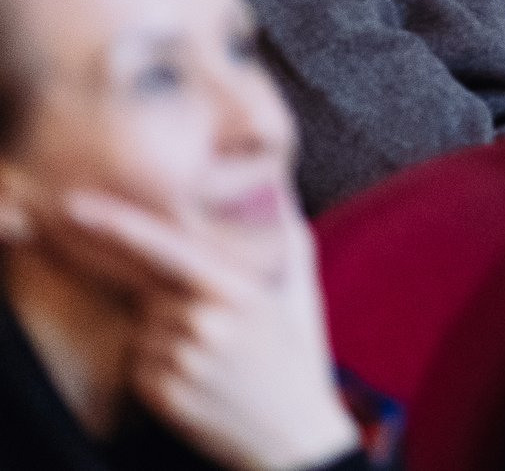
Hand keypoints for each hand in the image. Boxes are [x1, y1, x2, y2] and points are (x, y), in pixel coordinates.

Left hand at [54, 190, 358, 470]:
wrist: (294, 433)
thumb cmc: (298, 358)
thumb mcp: (303, 296)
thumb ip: (288, 244)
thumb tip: (283, 194)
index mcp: (238, 291)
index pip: (167, 248)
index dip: (120, 226)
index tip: (79, 209)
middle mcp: (205, 322)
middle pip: (153, 294)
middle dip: (173, 305)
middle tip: (218, 331)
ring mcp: (183, 361)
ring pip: (145, 330)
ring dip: (166, 339)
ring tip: (213, 360)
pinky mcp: (164, 395)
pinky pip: (140, 365)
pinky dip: (160, 371)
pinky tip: (198, 382)